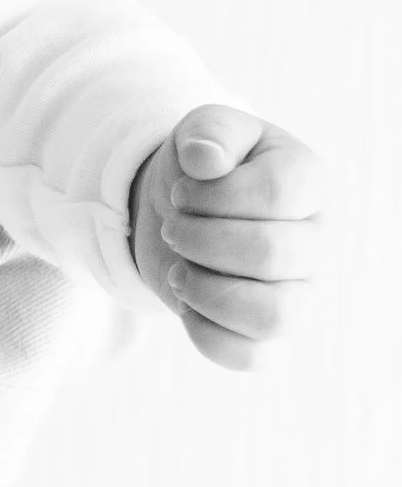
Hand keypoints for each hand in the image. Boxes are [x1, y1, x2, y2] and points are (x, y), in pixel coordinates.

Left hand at [129, 105, 325, 367]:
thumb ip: (209, 131)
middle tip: (173, 226)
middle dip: (200, 239)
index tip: (182, 190)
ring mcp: (298, 293)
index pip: (278, 194)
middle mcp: (314, 242)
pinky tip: (186, 301)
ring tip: (178, 270)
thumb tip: (205, 159)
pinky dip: (204, 332)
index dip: (215, 195)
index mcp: (307, 181)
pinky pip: (250, 356)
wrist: (179, 207)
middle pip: (272, 255)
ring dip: (206, 292)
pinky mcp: (267, 334)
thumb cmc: (201, 166)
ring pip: (274, 316)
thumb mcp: (201, 130)